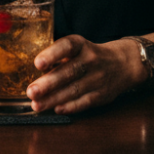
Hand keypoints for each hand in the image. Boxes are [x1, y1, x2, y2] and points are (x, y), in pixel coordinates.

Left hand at [27, 35, 146, 114]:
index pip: (67, 46)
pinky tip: (57, 109)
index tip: (37, 64)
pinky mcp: (102, 95)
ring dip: (54, 99)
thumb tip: (36, 71)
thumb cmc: (90, 55)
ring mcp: (98, 78)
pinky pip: (85, 102)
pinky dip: (70, 107)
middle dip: (48, 84)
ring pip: (74, 90)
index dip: (52, 54)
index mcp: (81, 45)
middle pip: (69, 72)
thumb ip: (59, 57)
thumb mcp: (78, 48)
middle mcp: (91, 60)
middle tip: (31, 91)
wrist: (123, 64)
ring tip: (37, 105)